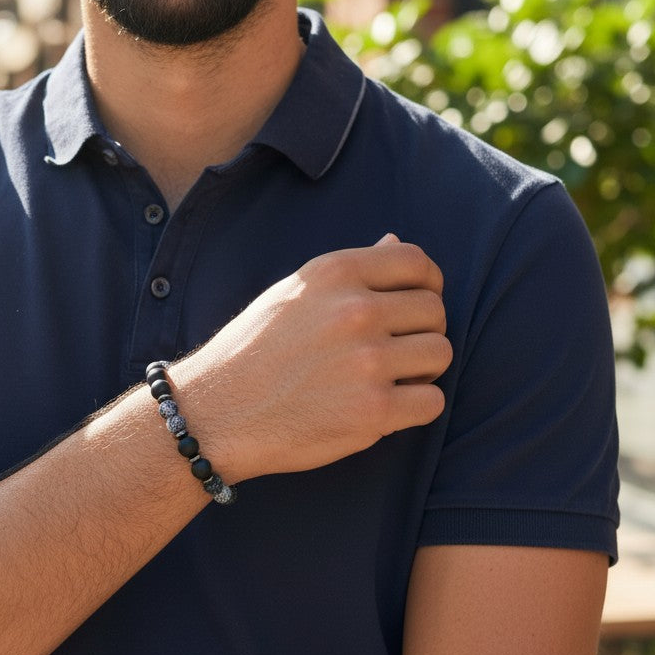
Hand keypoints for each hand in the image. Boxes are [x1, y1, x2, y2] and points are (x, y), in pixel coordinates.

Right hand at [170, 235, 451, 480]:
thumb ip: (348, 272)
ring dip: (421, 370)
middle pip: (434, 310)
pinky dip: (416, 407)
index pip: (417, 263)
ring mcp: (366, 361)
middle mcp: (354, 311)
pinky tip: (386, 408)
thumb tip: (396, 242)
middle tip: (395, 352)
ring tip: (388, 379)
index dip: (427, 284)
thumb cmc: (251, 352)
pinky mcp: (372, 411)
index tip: (415, 306)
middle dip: (422, 332)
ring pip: (440, 354)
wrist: (214, 412)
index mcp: (334, 273)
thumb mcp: (292, 294)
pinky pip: (432, 402)